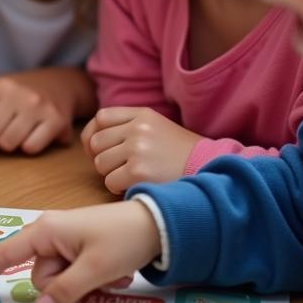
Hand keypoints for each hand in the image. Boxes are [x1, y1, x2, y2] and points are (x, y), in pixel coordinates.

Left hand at [0, 68, 90, 154]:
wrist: (61, 84)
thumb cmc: (20, 94)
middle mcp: (17, 94)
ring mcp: (38, 107)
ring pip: (7, 144)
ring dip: (8, 146)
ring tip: (14, 136)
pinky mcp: (56, 121)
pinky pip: (30, 148)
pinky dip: (28, 148)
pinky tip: (31, 138)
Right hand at [0, 200, 160, 302]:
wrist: (161, 223)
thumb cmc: (125, 239)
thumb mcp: (96, 269)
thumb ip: (66, 290)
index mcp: (46, 231)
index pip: (6, 256)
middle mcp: (50, 234)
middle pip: (40, 276)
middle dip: (65, 286)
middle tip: (98, 278)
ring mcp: (64, 241)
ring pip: (58, 279)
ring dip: (83, 284)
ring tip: (112, 274)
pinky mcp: (79, 248)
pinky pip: (73, 274)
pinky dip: (91, 279)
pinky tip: (115, 272)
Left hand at [81, 106, 200, 192]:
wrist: (211, 170)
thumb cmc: (180, 155)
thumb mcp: (157, 127)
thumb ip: (128, 126)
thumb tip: (91, 140)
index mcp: (143, 114)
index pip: (101, 118)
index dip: (94, 135)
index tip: (100, 149)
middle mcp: (138, 128)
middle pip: (96, 142)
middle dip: (102, 158)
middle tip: (119, 168)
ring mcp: (138, 149)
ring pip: (100, 163)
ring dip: (111, 174)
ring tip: (133, 176)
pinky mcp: (138, 171)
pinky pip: (109, 181)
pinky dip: (118, 188)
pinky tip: (136, 186)